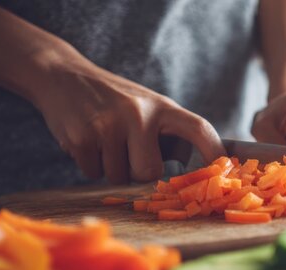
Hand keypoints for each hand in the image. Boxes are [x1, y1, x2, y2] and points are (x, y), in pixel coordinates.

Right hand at [35, 63, 224, 183]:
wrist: (62, 76)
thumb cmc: (115, 101)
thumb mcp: (147, 106)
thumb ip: (168, 134)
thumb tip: (198, 173)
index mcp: (161, 106)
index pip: (198, 128)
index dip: (214, 151)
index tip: (223, 169)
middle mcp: (138, 114)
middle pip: (149, 171)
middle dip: (138, 172)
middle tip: (127, 152)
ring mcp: (109, 125)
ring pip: (119, 177)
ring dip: (111, 168)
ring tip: (104, 140)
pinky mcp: (81, 138)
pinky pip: (94, 174)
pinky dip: (90, 165)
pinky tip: (87, 141)